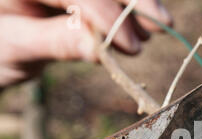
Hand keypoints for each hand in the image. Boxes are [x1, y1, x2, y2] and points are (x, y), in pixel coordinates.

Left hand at [0, 0, 172, 86]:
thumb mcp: (18, 48)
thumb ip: (57, 42)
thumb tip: (100, 50)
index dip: (107, 13)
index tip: (132, 44)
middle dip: (133, 0)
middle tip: (162, 24)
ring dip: (134, 3)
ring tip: (150, 32)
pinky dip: (126, 6)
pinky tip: (138, 23)